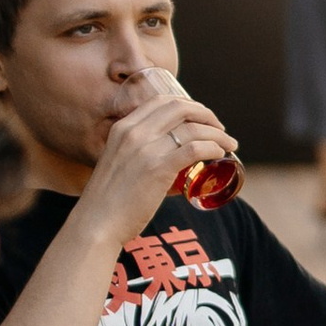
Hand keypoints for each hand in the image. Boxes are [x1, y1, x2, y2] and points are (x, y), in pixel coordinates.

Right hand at [85, 74, 237, 248]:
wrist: (96, 224)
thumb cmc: (108, 201)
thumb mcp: (116, 163)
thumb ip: (133, 155)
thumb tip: (161, 159)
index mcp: (123, 128)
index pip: (161, 101)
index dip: (188, 104)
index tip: (202, 117)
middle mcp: (134, 132)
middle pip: (180, 108)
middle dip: (206, 114)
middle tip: (220, 128)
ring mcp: (146, 149)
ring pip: (193, 128)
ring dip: (218, 133)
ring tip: (229, 144)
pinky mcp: (158, 168)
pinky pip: (194, 149)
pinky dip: (213, 147)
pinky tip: (220, 153)